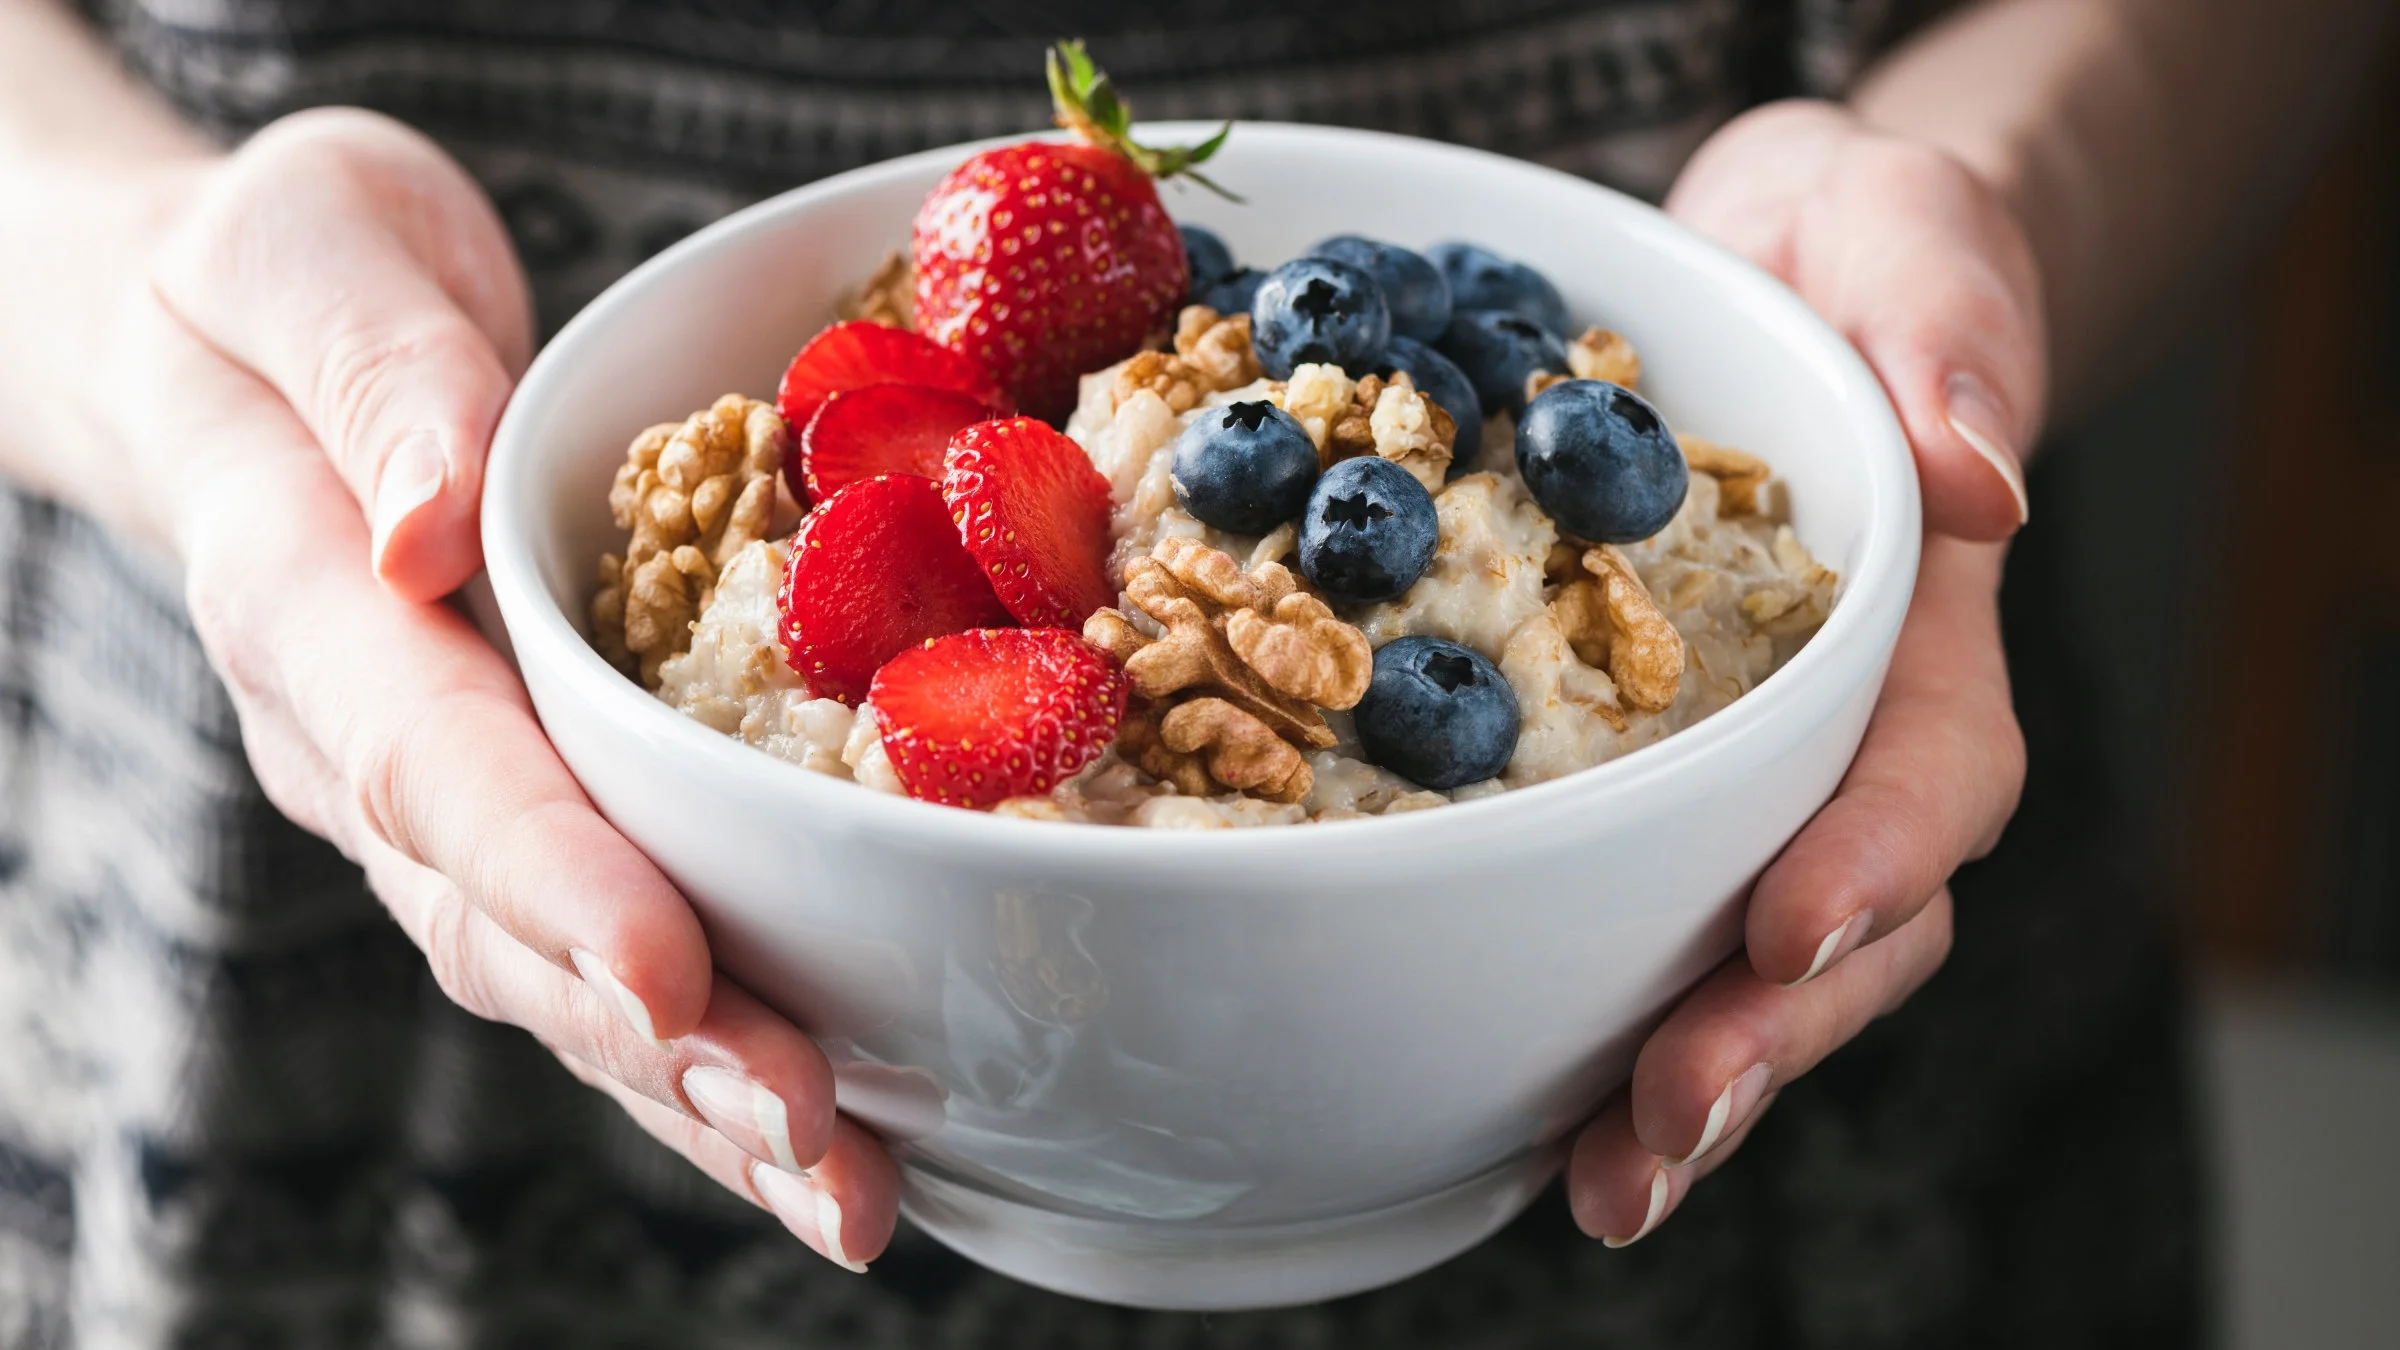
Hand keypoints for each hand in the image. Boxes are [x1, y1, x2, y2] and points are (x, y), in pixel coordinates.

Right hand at [82, 109, 896, 1268]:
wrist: (233, 353)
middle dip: (663, 1038)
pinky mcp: (518, 822)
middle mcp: (368, 745)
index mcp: (307, 601)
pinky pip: (603, 956)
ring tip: (845, 1191)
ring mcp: (437, 806)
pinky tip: (822, 1139)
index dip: (549, 875)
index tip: (667, 972)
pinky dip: (704, 1056)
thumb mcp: (307, 240)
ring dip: (699, 1093)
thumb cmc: (282, 280)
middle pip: (507, 922)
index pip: (431, 760)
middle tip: (813, 1138)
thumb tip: (427, 519)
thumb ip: (368, 366)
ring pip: (557, 980)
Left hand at [1564, 101, 2038, 1243]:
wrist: (1760, 272)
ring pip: (1745, 966)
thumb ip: (1955, 332)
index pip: (1932, 776)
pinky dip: (1592, 1023)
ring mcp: (1749, 782)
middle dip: (1763, 1036)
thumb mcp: (1907, 239)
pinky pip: (1636, 921)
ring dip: (1684, 1086)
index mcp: (1924, 634)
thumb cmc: (1848, 257)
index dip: (1872, 864)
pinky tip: (1527, 1113)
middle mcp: (1844, 739)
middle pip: (1845, 928)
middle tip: (1664, 1125)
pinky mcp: (1645, 787)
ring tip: (1605, 1182)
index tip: (1790, 926)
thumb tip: (1980, 472)